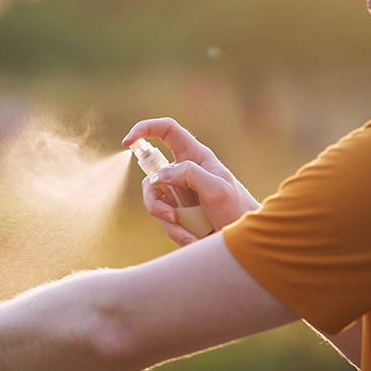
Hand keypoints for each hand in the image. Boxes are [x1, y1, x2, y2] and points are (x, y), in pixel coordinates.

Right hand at [122, 117, 259, 244]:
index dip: (145, 129)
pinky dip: (175, 232)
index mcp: (195, 156)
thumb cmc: (236, 209)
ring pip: (153, 200)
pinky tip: (193, 238)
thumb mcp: (217, 189)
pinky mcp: (177, 210)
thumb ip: (191, 175)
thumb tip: (161, 175)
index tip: (127, 142)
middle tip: (170, 215)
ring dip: (167, 220)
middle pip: (151, 175)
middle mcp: (184, 171)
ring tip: (188, 233)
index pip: (167, 131)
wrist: (242, 240)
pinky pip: (163, 218)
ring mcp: (178, 192)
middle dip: (154, 199)